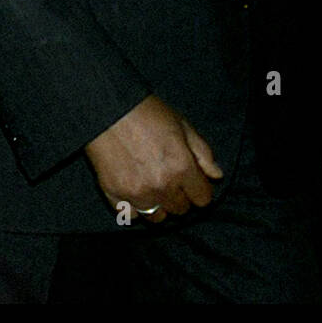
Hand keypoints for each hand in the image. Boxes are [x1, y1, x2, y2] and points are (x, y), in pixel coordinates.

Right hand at [84, 94, 221, 223]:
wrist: (105, 105)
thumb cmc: (145, 111)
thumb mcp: (181, 124)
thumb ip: (203, 153)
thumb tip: (216, 176)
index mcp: (181, 167)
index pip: (203, 199)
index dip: (198, 187)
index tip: (189, 178)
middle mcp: (161, 185)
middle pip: (180, 209)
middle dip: (178, 194)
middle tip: (167, 175)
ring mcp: (137, 192)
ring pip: (157, 217)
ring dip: (158, 203)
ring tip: (150, 184)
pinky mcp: (114, 193)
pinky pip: (131, 215)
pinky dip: (133, 206)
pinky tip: (133, 188)